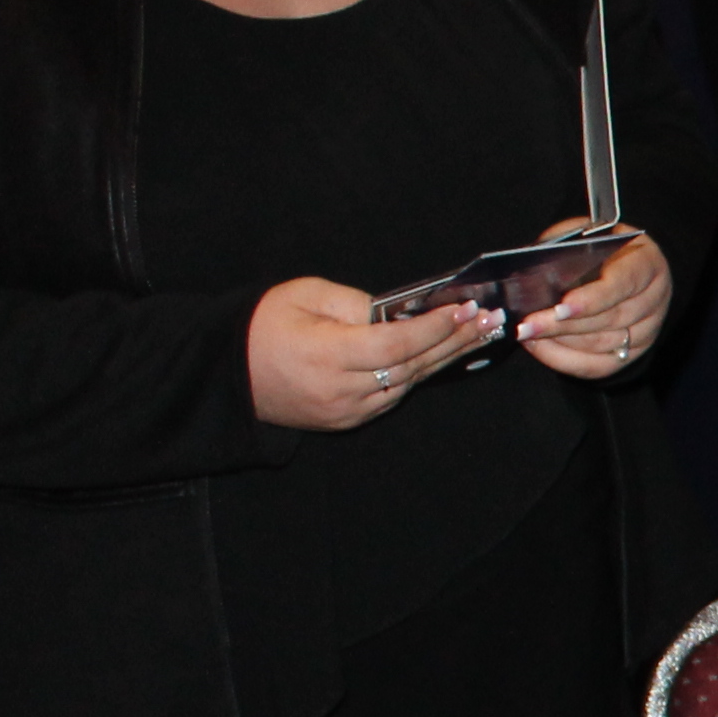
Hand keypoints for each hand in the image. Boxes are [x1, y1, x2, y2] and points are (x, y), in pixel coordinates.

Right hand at [248, 277, 494, 430]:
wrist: (227, 373)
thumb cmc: (263, 325)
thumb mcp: (304, 296)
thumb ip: (355, 303)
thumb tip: (398, 312)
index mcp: (327, 356)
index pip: (397, 344)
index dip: (435, 328)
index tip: (466, 309)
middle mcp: (341, 390)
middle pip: (412, 366)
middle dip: (455, 341)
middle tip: (490, 320)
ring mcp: (345, 410)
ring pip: (407, 384)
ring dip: (443, 358)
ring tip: (477, 333)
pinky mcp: (346, 420)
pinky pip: (391, 395)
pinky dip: (417, 374)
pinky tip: (441, 354)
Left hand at [517, 222, 669, 380]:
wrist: (622, 265)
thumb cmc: (599, 248)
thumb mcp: (585, 235)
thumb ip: (565, 249)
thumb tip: (534, 275)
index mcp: (647, 263)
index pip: (624, 283)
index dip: (593, 298)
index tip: (561, 307)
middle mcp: (654, 300)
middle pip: (609, 319)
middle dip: (563, 325)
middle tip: (527, 325)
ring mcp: (647, 331)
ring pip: (601, 344)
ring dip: (560, 341)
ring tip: (527, 334)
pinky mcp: (632, 353)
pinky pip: (598, 366)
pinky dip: (564, 360)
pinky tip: (540, 347)